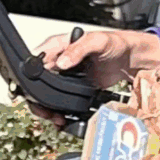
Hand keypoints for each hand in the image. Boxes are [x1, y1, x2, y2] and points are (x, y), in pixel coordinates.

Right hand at [27, 30, 159, 125]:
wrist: (128, 58)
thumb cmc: (114, 42)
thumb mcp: (97, 41)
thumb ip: (78, 50)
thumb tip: (62, 62)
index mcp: (59, 45)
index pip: (37, 60)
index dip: (31, 75)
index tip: (34, 90)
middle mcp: (58, 60)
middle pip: (37, 80)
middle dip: (38, 97)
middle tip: (45, 110)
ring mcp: (64, 75)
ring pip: (45, 92)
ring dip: (47, 107)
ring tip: (55, 117)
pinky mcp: (73, 86)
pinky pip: (60, 99)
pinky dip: (59, 110)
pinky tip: (62, 118)